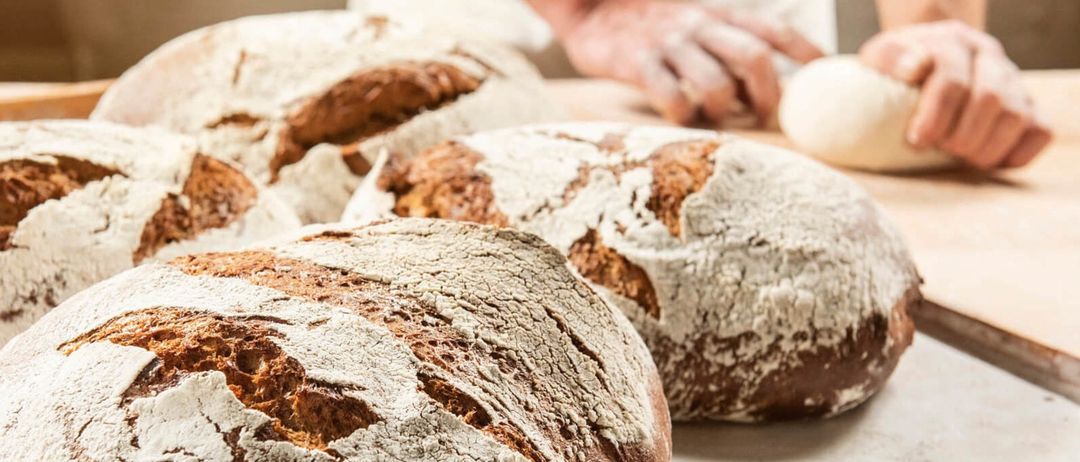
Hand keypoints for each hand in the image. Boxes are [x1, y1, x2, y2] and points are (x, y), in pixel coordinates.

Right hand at [561, 1, 822, 125]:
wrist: (588, 5)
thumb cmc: (648, 21)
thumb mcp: (695, 19)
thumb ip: (727, 45)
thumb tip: (763, 88)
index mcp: (719, 12)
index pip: (775, 29)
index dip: (805, 54)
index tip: (825, 76)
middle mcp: (699, 25)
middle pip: (754, 58)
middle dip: (770, 94)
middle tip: (769, 117)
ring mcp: (669, 44)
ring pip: (716, 83)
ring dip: (726, 110)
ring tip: (719, 119)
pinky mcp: (637, 63)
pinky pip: (671, 96)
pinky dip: (683, 115)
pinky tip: (682, 118)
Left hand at [860, 20, 1052, 168]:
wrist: (925, 61)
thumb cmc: (899, 69)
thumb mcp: (882, 57)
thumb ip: (891, 59)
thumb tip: (915, 68)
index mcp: (952, 41)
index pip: (953, 78)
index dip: (936, 116)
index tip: (918, 141)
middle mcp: (988, 56)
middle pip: (991, 98)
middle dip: (963, 135)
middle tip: (943, 150)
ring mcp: (1012, 80)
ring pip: (1018, 115)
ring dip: (987, 147)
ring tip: (962, 158)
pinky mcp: (1028, 105)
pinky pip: (1041, 131)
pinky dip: (1017, 154)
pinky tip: (989, 162)